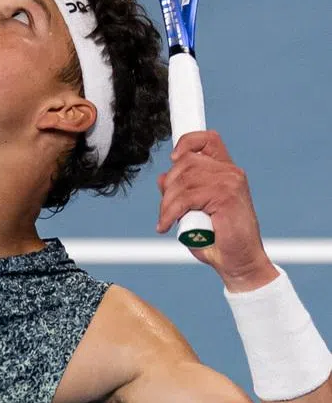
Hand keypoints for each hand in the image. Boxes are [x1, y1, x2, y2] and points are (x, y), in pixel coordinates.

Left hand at [156, 131, 275, 287]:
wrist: (241, 262)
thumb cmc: (218, 239)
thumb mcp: (193, 210)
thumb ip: (180, 192)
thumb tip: (162, 178)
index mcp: (226, 172)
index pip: (208, 140)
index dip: (187, 142)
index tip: (173, 158)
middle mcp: (230, 173)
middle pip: (185, 162)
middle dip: (169, 186)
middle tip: (167, 210)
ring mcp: (230, 182)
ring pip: (182, 180)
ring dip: (167, 203)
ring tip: (167, 220)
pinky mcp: (225, 196)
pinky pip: (185, 198)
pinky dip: (170, 212)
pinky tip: (166, 225)